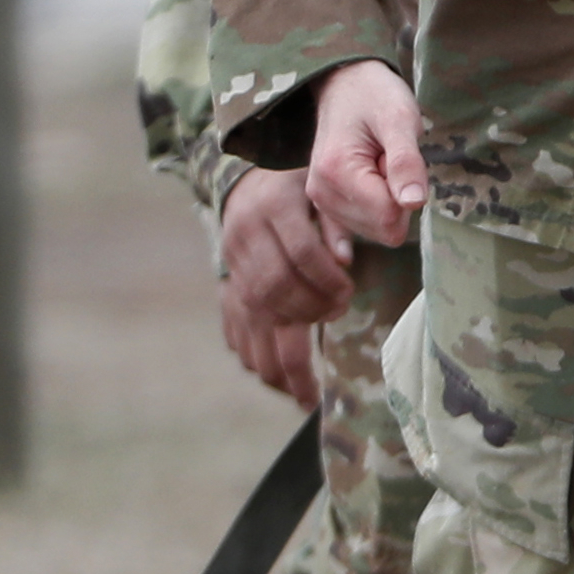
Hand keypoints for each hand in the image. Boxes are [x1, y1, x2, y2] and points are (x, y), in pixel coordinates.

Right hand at [217, 169, 351, 402]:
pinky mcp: (227, 284)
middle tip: (336, 319)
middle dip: (309, 312)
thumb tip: (344, 261)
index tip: (347, 294)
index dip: (326, 279)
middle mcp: (245, 237)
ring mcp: (232, 264)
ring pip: (252, 311)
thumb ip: (336, 223)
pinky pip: (234, 324)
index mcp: (273, 208)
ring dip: (279, 348)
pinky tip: (275, 376)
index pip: (301, 252)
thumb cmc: (299, 189)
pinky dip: (253, 352)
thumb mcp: (323, 191)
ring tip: (303, 387)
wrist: (247, 186)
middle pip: (275, 288)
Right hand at [304, 60, 428, 247]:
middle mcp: (321, 193)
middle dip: (398, 197)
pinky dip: (378, 205)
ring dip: (389, 199)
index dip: (407, 190)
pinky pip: (366, 226)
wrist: (345, 84)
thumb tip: (413, 204)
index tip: (395, 158)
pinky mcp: (327, 205)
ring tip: (379, 162)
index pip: (390, 216)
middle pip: (384, 228)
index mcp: (336, 173)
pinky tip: (372, 177)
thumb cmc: (375, 96)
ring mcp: (322, 201)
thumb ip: (406, 163)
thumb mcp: (400, 119)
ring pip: (378, 230)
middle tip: (388, 159)